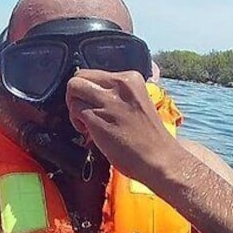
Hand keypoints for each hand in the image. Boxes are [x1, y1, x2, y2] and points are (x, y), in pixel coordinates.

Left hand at [66, 69, 179, 184]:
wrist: (159, 159)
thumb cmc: (148, 138)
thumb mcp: (137, 102)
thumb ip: (117, 94)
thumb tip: (94, 93)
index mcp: (131, 79)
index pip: (94, 73)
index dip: (90, 90)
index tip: (95, 104)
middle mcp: (119, 84)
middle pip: (80, 76)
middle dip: (76, 94)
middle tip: (84, 111)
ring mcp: (107, 100)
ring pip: (73, 88)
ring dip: (74, 106)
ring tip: (86, 122)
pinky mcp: (96, 117)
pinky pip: (74, 108)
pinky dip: (76, 120)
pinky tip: (87, 131)